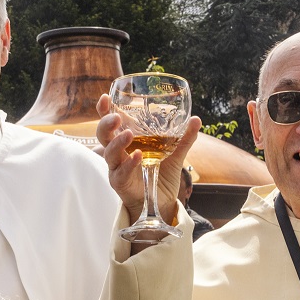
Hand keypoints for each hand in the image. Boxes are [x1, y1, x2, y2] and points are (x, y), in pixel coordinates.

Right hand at [94, 95, 200, 232]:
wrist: (162, 202)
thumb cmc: (161, 175)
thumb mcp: (174, 154)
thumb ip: (183, 138)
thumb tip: (196, 119)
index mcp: (126, 141)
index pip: (111, 122)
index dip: (105, 110)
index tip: (105, 97)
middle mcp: (118, 153)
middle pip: (103, 135)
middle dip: (106, 124)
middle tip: (116, 117)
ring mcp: (117, 168)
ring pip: (109, 153)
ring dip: (117, 142)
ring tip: (129, 134)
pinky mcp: (120, 183)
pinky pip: (120, 172)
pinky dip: (129, 163)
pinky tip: (138, 156)